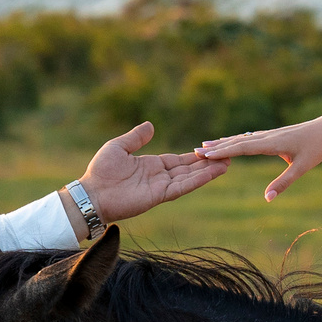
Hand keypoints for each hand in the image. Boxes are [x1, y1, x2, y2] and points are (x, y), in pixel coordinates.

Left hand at [77, 121, 227, 224]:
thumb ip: (136, 138)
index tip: (209, 151)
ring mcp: (161, 187)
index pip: (177, 161)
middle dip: (207, 164)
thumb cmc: (100, 171)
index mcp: (151, 166)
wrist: (92, 194)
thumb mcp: (119, 147)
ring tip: (228, 163)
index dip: (193, 157)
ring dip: (208, 172)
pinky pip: (183, 186)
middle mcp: (159, 177)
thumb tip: (150, 125)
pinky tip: (212, 173)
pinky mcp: (160, 195)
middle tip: (228, 156)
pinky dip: (198, 180)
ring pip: (190, 178)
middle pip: (188, 169)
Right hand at [198, 113, 321, 200]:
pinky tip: (230, 141)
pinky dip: (236, 140)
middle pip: (237, 141)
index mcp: (272, 143)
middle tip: (195, 151)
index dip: (223, 151)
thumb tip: (267, 199)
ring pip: (242, 138)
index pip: (242, 148)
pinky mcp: (274, 134)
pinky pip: (249, 137)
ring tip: (205, 145)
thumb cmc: (318, 147)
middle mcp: (268, 136)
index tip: (205, 154)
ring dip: (223, 142)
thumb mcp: (303, 167)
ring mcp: (270, 134)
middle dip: (217, 146)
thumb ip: (284, 183)